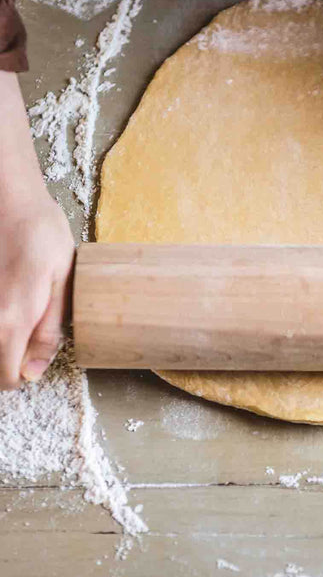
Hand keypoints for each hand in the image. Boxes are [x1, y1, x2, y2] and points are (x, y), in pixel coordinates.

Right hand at [0, 71, 74, 388]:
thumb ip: (49, 330)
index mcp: (14, 320)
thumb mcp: (62, 282)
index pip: (6, 378)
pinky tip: (4, 297)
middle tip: (24, 333)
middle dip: (6, 358)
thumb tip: (35, 370)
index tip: (31, 361)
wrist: (8, 198)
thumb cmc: (42, 235)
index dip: (21, 376)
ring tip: (15, 309)